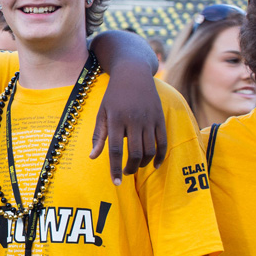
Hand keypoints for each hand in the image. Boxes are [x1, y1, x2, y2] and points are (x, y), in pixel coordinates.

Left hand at [90, 68, 167, 184]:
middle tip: (125, 174)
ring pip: (149, 150)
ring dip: (142, 164)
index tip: (116, 182)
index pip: (114, 150)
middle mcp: (133, 120)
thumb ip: (98, 135)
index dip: (115, 168)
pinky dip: (160, 156)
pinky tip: (154, 165)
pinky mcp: (159, 118)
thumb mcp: (102, 112)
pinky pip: (162, 142)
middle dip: (130, 169)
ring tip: (135, 167)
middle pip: (134, 153)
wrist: (133, 73)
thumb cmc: (113, 95)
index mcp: (116, 119)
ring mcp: (148, 119)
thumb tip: (93, 157)